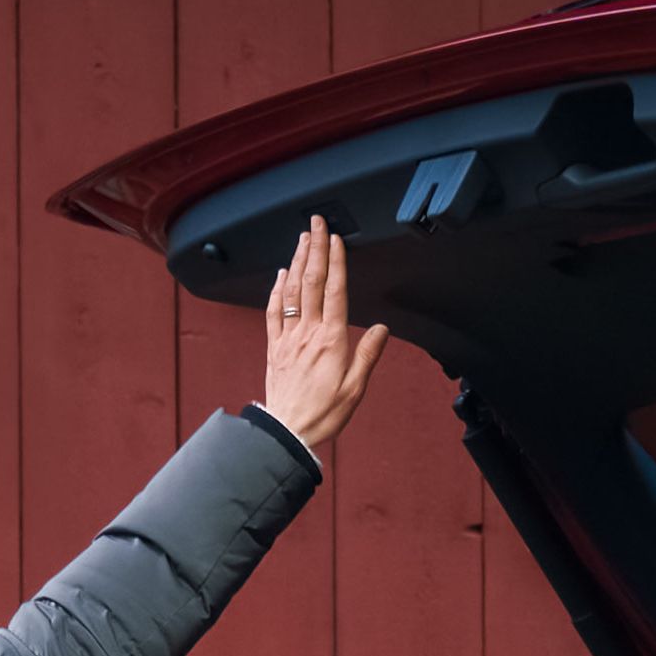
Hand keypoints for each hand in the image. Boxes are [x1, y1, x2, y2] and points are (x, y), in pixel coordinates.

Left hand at [262, 216, 389, 454]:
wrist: (288, 431)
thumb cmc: (324, 413)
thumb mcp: (355, 388)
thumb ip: (368, 355)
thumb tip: (381, 328)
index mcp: (331, 341)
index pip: (335, 291)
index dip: (335, 262)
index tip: (336, 239)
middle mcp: (307, 333)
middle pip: (311, 282)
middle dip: (314, 249)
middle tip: (316, 224)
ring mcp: (288, 338)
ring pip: (292, 290)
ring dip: (297, 261)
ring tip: (302, 239)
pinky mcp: (274, 347)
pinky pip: (274, 311)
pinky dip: (277, 289)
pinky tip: (281, 274)